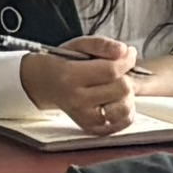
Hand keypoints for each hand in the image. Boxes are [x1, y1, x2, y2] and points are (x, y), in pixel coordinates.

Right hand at [16, 34, 138, 137]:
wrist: (44, 84)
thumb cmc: (63, 63)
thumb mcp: (77, 46)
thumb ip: (101, 44)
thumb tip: (124, 51)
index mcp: (70, 76)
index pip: (111, 70)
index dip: (126, 60)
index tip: (128, 53)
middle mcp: (77, 100)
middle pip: (121, 89)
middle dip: (125, 76)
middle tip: (116, 72)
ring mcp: (85, 117)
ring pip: (125, 107)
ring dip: (127, 95)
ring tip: (115, 86)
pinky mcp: (92, 128)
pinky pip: (123, 122)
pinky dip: (127, 110)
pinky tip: (116, 100)